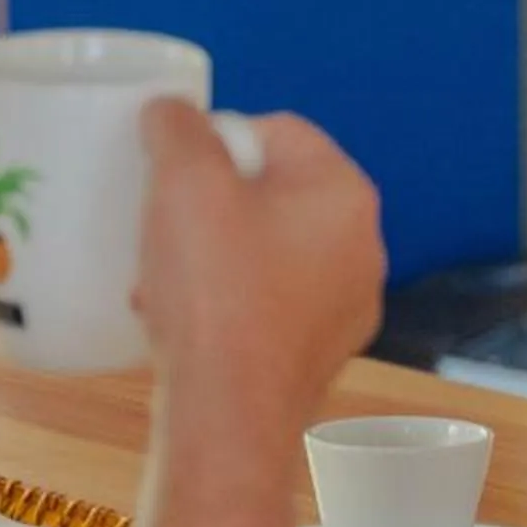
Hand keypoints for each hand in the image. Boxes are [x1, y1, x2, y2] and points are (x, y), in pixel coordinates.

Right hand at [134, 100, 384, 419]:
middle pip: (274, 194)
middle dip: (213, 205)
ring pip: (268, 253)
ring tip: (164, 278)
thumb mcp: (183, 184)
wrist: (227, 415)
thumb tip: (171, 111)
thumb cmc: (214, 291)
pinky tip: (182, 321)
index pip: (279, 131)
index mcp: (345, 193)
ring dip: (213, 256)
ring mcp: (348, 305)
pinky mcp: (321, 353)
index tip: (173, 172)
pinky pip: (269, 305)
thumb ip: (177, 128)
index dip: (218, 140)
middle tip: (163, 226)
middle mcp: (363, 246)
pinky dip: (227, 304)